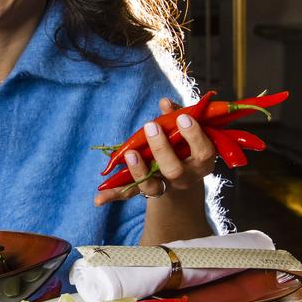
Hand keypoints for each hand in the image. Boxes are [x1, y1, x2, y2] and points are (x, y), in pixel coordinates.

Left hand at [93, 97, 217, 205]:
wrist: (185, 175)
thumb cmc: (186, 144)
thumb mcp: (187, 131)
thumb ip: (175, 117)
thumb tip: (164, 102)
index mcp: (201, 161)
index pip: (204, 151)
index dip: (194, 136)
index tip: (183, 117)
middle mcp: (185, 177)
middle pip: (175, 170)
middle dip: (162, 149)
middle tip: (151, 126)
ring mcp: (166, 186)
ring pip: (152, 186)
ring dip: (138, 170)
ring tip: (129, 154)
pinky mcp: (148, 190)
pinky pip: (130, 193)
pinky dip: (112, 196)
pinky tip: (98, 199)